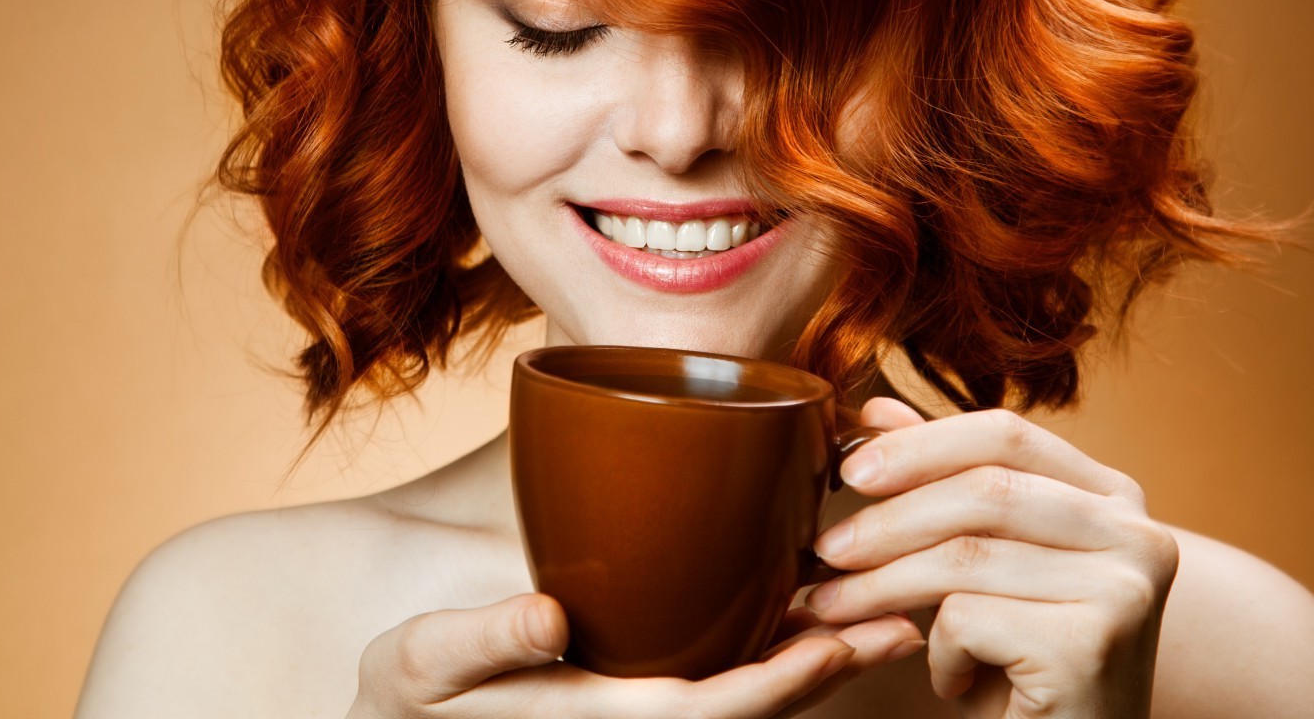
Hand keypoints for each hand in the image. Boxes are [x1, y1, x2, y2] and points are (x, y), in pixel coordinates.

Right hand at [345, 590, 921, 717]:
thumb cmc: (409, 697)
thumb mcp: (422, 665)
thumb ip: (482, 641)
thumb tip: (547, 615)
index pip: (705, 709)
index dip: (775, 682)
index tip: (832, 641)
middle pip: (752, 706)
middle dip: (829, 668)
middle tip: (904, 619)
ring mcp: (641, 708)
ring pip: (749, 691)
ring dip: (818, 655)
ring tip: (888, 613)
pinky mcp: (637, 688)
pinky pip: (721, 675)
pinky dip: (774, 646)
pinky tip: (807, 605)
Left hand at [807, 398, 1180, 717]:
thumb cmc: (1023, 661)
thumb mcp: (981, 564)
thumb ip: (941, 484)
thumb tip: (876, 411)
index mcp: (1113, 496)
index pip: (1006, 435)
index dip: (919, 445)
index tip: (848, 469)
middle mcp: (1139, 533)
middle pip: (983, 491)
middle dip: (886, 520)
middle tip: (824, 551)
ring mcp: (1125, 588)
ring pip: (965, 556)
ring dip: (880, 585)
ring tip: (835, 609)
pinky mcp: (1093, 645)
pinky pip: (969, 618)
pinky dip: (936, 649)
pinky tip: (948, 676)